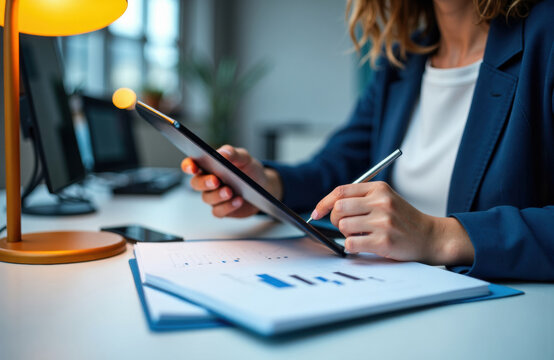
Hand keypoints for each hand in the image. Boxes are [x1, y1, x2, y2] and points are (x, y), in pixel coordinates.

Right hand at [181, 145, 282, 217]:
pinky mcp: (222, 210)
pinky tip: (238, 200)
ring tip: (230, 191)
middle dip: (204, 182)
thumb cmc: (249, 170)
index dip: (188, 166)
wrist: (263, 187)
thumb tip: (222, 153)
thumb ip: (233, 153)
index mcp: (208, 166)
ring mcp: (214, 197)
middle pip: (196, 183)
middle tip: (216, 181)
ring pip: (207, 198)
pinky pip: (218, 211)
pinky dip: (227, 207)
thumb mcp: (244, 158)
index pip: (191, 165)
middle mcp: (207, 182)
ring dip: (218, 195)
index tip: (193, 167)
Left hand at [310, 181, 473, 265]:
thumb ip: (360, 198)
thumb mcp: (385, 199)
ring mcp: (383, 222)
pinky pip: (351, 243)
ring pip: (343, 226)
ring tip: (360, 235)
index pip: (341, 191)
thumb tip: (328, 206)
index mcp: (378, 188)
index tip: (317, 212)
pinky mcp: (384, 241)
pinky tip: (362, 245)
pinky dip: (351, 247)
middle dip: (336, 220)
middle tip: (345, 226)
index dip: (324, 202)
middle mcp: (381, 202)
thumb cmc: (402, 219)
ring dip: (346, 234)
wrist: (430, 236)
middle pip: (339, 208)